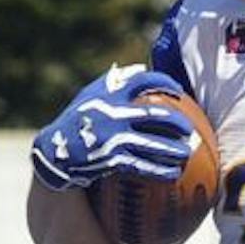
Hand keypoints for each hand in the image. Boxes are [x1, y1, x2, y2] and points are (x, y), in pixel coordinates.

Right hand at [29, 64, 194, 191]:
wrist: (54, 150)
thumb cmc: (76, 120)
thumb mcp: (90, 95)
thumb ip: (114, 81)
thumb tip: (141, 68)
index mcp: (110, 94)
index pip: (143, 81)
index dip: (164, 83)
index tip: (178, 92)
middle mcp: (114, 114)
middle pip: (155, 116)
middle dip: (177, 123)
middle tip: (190, 129)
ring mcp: (113, 138)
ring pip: (152, 144)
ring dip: (173, 150)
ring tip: (186, 154)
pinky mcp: (112, 159)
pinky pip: (142, 166)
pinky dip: (159, 170)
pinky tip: (173, 174)